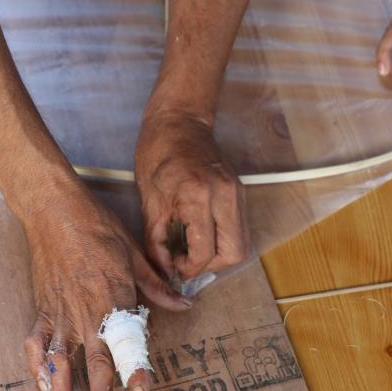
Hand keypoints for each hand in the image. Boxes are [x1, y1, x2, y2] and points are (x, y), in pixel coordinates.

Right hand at [21, 180, 190, 390]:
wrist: (54, 209)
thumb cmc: (96, 226)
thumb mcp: (134, 252)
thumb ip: (157, 285)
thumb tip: (185, 303)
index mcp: (113, 295)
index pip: (126, 340)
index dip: (134, 369)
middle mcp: (86, 308)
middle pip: (94, 354)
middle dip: (100, 386)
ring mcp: (60, 309)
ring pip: (60, 356)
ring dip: (62, 388)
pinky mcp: (41, 305)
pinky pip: (36, 340)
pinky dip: (36, 364)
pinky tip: (41, 384)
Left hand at [135, 109, 249, 281]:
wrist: (180, 120)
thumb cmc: (157, 153)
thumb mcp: (149, 199)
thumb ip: (157, 239)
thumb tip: (165, 270)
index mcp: (198, 196)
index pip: (205, 251)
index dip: (189, 268)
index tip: (175, 268)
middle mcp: (225, 196)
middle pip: (235, 253)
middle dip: (212, 266)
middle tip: (189, 263)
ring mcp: (236, 193)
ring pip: (242, 244)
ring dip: (220, 255)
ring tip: (195, 249)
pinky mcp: (239, 192)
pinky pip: (239, 228)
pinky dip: (223, 240)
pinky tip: (202, 234)